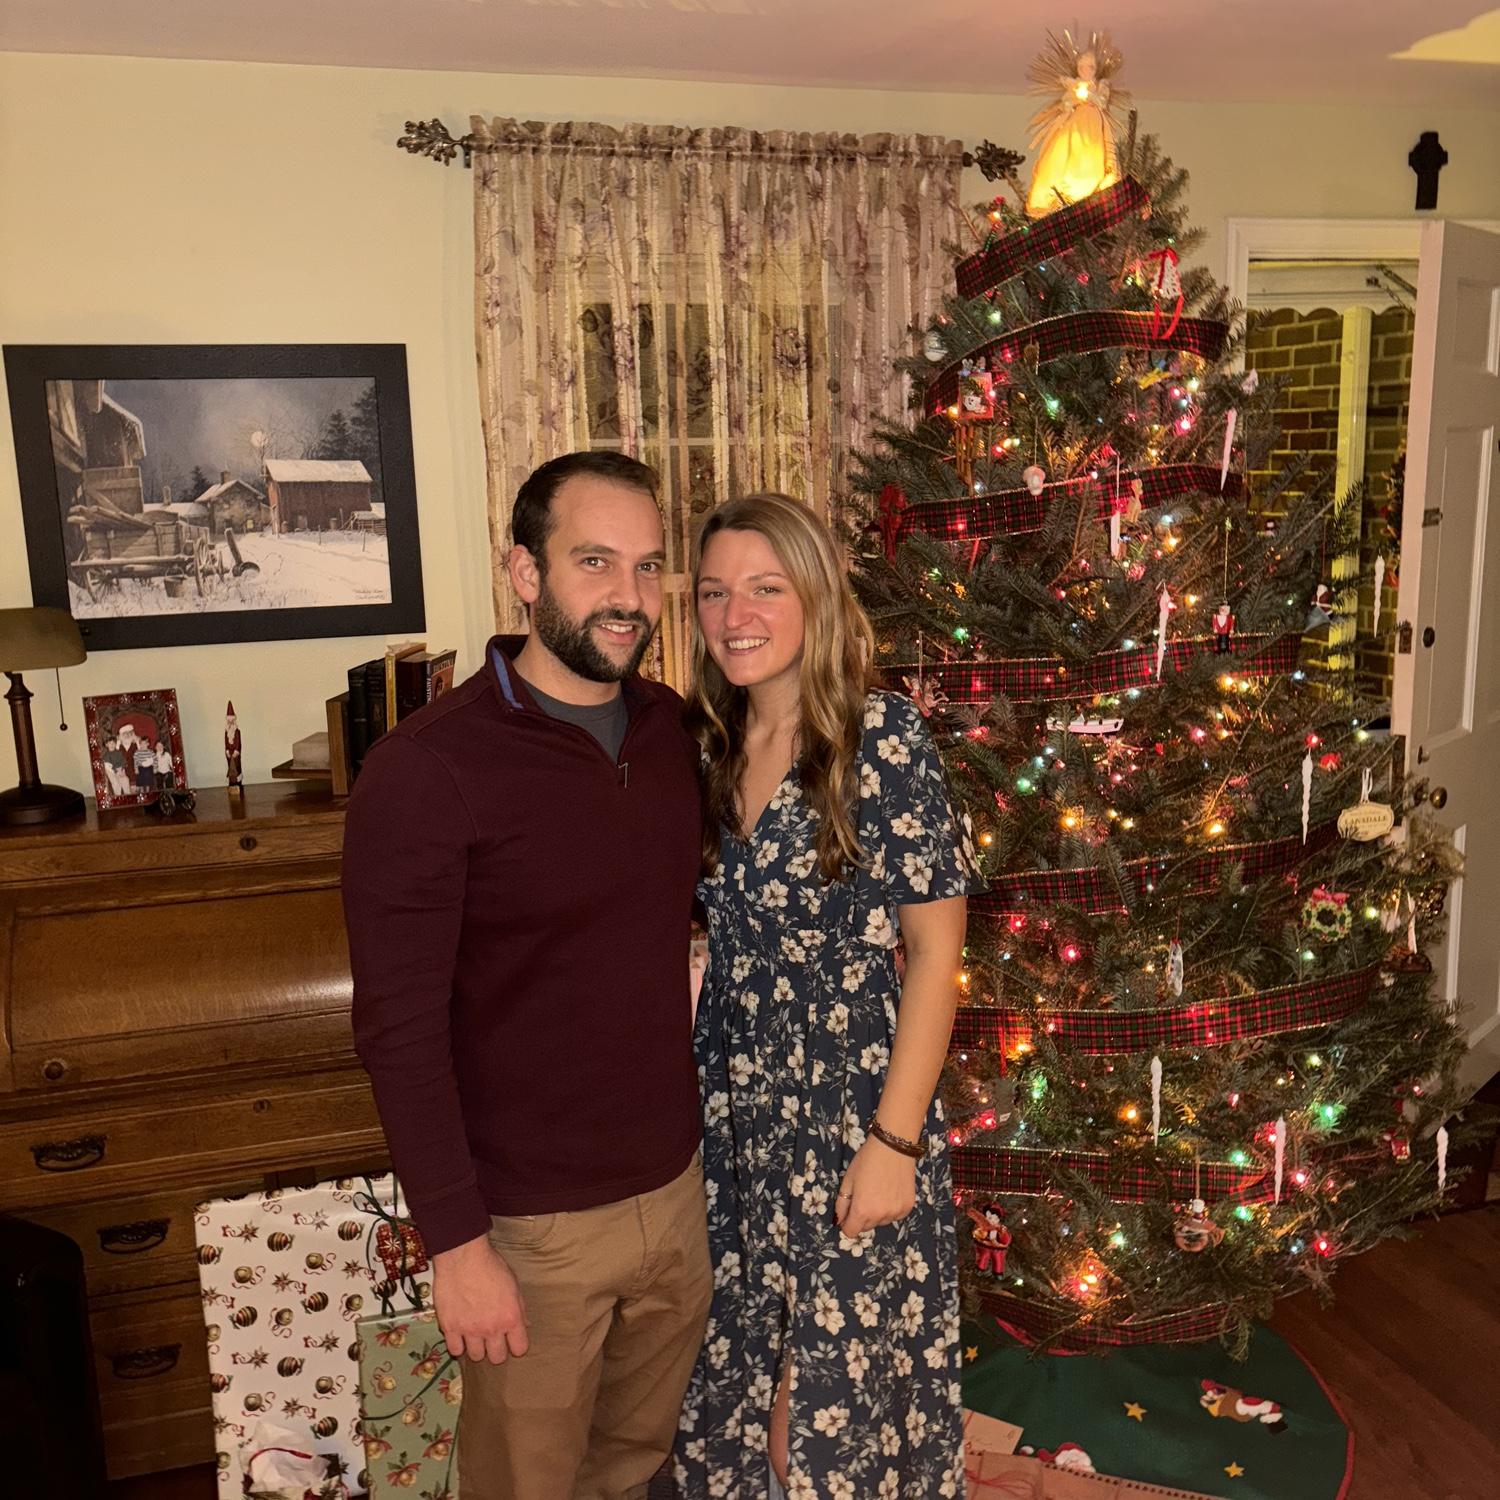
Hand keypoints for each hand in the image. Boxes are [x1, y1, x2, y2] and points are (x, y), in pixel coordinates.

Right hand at [432, 1234, 528, 1363]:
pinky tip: (460, 1334)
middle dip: (496, 1350)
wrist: (463, 1256)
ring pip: (476, 1357)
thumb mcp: (513, 1284)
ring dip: (477, 1348)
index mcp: (511, 1317)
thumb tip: (525, 1325)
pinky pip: (455, 1350)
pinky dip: (458, 1345)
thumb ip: (520, 1308)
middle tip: (492, 1339)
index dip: (517, 1345)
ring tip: (475, 1336)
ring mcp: (470, 1330)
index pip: (520, 1349)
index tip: (512, 1340)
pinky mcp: (450, 1327)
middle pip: (497, 1358)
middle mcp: (492, 1328)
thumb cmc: (491, 1265)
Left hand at [834, 1137, 917, 1238]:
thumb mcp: (848, 1180)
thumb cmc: (867, 1160)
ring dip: (877, 1213)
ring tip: (879, 1190)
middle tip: (864, 1195)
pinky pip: (895, 1215)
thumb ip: (841, 1204)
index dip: (847, 1223)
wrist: (893, 1147)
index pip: (851, 1232)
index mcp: (862, 1210)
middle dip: (862, 1217)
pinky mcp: (908, 1207)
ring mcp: (896, 1213)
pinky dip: (891, 1208)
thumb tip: (839, 1221)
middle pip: (866, 1227)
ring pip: (881, 1221)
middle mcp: (880, 1216)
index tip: (849, 1212)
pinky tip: (891, 1191)